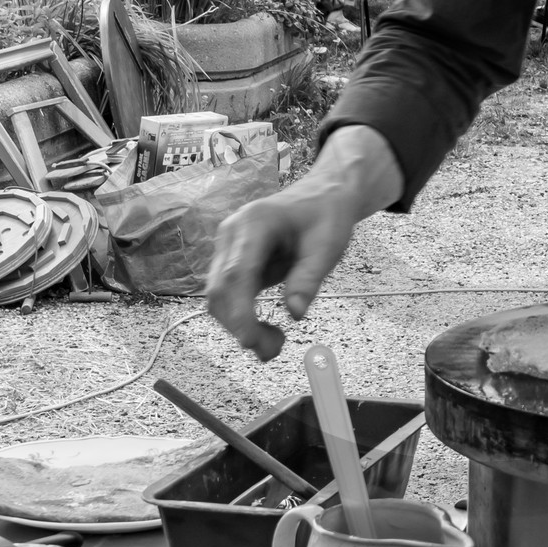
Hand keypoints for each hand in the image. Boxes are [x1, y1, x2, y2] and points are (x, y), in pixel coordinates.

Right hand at [203, 126, 402, 359]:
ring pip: (219, 296)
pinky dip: (242, 317)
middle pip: (220, 289)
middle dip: (240, 326)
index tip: (250, 340)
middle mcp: (232, 233)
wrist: (322, 195)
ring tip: (274, 344)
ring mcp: (228, 247)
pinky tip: (266, 331)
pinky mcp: (233, 261)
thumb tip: (295, 314)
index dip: (238, 310)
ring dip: (239, 326)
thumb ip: (309, 278)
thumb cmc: (326, 214)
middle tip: (272, 351)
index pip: (236, 273)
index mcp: (255, 223)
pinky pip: (229, 295)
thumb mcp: (328, 246)